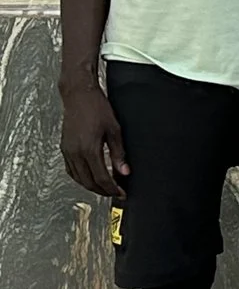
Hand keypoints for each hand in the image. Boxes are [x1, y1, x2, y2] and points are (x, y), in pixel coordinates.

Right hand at [59, 81, 126, 198]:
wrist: (79, 95)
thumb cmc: (97, 108)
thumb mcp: (114, 130)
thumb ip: (119, 153)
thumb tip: (125, 172)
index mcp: (89, 149)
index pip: (101, 178)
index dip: (112, 189)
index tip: (122, 193)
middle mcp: (75, 153)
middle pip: (88, 182)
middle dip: (103, 191)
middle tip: (116, 193)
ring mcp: (67, 151)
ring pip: (78, 178)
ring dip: (91, 186)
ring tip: (106, 188)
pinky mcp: (64, 148)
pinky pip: (71, 170)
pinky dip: (81, 178)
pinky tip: (90, 177)